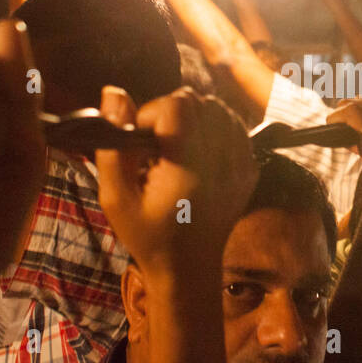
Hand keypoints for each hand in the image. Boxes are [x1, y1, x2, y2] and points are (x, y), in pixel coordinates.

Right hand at [94, 87, 257, 272]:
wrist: (189, 269)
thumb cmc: (147, 236)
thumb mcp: (116, 199)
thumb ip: (113, 146)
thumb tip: (113, 93)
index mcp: (189, 168)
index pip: (179, 104)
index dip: (152, 112)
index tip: (141, 141)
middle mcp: (221, 161)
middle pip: (200, 101)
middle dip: (172, 113)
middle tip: (157, 147)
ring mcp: (241, 165)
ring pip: (220, 110)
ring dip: (195, 118)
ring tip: (177, 148)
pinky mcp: (248, 170)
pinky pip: (235, 128)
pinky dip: (215, 130)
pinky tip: (198, 154)